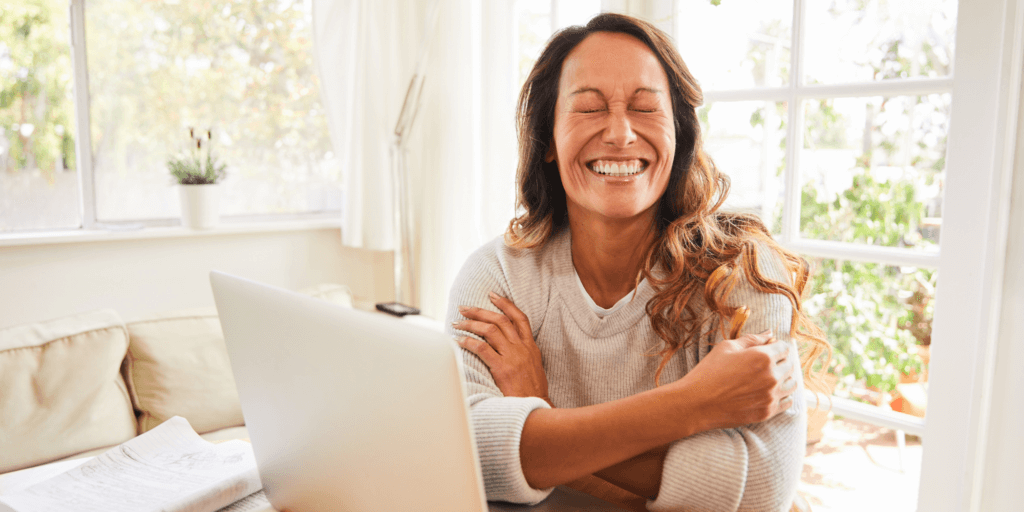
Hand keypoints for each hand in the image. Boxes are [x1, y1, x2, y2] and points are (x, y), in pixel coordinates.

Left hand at [453, 292, 550, 405]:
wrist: (537, 407)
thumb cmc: (533, 392)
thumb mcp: (534, 367)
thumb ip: (522, 353)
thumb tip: (507, 346)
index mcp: (531, 346)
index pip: (520, 317)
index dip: (506, 304)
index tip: (493, 295)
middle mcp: (522, 348)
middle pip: (500, 320)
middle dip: (480, 311)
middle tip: (465, 307)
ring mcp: (513, 357)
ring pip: (490, 330)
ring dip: (471, 323)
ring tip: (457, 322)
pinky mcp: (503, 368)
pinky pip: (482, 348)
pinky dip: (468, 342)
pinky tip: (459, 340)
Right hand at [675, 330, 797, 430]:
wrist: (697, 403)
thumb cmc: (709, 372)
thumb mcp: (727, 347)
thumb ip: (752, 339)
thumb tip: (770, 333)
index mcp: (763, 357)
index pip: (784, 348)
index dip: (776, 346)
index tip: (769, 348)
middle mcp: (772, 377)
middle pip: (790, 365)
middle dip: (781, 361)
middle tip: (767, 362)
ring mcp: (771, 396)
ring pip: (792, 384)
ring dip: (785, 378)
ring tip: (771, 377)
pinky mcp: (768, 412)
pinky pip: (787, 402)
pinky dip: (783, 395)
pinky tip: (771, 392)